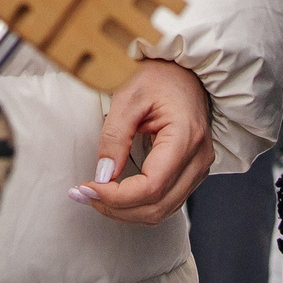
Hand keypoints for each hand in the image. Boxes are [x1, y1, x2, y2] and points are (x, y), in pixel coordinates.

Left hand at [69, 59, 213, 224]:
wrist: (185, 70)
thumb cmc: (159, 76)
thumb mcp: (128, 96)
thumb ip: (114, 137)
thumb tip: (103, 175)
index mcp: (185, 138)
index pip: (151, 187)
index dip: (117, 196)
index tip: (88, 188)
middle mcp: (198, 159)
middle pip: (157, 206)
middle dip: (116, 208)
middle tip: (84, 195)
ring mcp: (199, 168)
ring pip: (162, 211)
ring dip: (126, 211)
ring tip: (95, 197)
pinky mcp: (192, 171)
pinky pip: (166, 202)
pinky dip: (139, 205)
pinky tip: (116, 195)